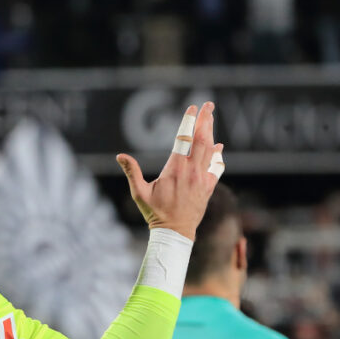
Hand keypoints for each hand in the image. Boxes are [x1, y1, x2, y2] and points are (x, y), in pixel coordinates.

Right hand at [116, 102, 223, 239]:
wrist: (175, 233)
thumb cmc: (155, 213)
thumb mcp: (139, 193)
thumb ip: (131, 172)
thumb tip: (120, 156)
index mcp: (175, 169)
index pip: (184, 139)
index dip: (188, 121)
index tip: (191, 107)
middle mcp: (191, 171)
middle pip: (201, 140)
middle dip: (205, 121)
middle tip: (208, 105)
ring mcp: (202, 179)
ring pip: (209, 151)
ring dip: (211, 133)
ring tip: (211, 118)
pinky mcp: (208, 188)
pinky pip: (216, 168)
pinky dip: (217, 156)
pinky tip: (219, 148)